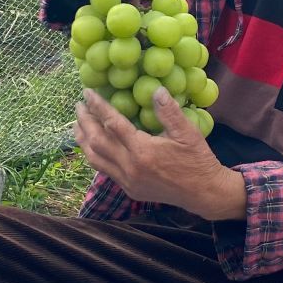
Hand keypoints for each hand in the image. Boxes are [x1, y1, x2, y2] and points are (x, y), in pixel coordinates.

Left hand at [73, 88, 245, 220]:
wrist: (204, 193)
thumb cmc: (198, 160)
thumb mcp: (188, 133)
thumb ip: (169, 112)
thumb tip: (155, 89)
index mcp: (143, 151)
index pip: (113, 124)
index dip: (98, 107)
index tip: (88, 93)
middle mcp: (130, 168)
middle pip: (97, 142)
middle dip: (85, 122)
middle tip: (79, 106)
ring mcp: (128, 181)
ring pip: (95, 159)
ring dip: (84, 140)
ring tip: (77, 125)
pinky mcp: (130, 190)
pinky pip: (105, 171)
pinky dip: (95, 156)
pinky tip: (94, 146)